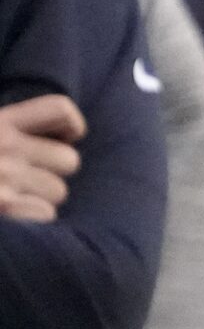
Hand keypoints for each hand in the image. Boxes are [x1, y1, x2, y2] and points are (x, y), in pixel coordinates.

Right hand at [0, 95, 84, 222]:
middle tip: (24, 184)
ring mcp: (3, 177)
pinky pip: (45, 214)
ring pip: (58, 192)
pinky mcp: (3, 206)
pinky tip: (11, 219)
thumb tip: (67, 138)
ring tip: (12, 200)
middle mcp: (4, 145)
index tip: (63, 139)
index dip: (71, 125)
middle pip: (69, 160)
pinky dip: (31, 220)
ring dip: (40, 200)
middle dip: (52, 175)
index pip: (59, 108)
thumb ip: (16, 133)